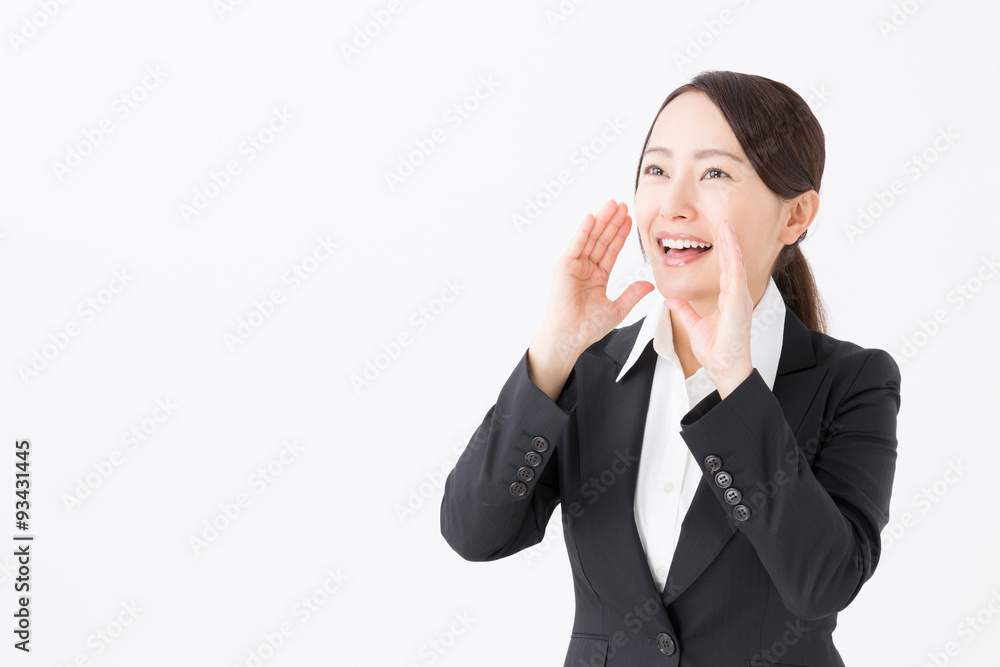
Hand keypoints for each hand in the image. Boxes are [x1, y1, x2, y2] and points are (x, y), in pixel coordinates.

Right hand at [536, 199, 654, 360]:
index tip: (631, 220)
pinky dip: (583, 230)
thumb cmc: (588, 327)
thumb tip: (649, 284)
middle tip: (624, 205)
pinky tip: (592, 217)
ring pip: (591, 238)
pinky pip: (576, 245)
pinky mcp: (564, 266)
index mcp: (597, 276)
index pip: (612, 250)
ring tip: (612, 205)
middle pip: (602, 239)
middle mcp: (585, 268)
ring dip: (601, 221)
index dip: (621, 235)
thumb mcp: (618, 309)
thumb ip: (632, 294)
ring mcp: (574, 266)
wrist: (571, 336)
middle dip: (613, 222)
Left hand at [662, 218, 752, 395]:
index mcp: (729, 300)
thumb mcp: (695, 325)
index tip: (720, 234)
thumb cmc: (716, 351)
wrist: (724, 368)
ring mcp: (739, 299)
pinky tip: (731, 245)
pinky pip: (736, 276)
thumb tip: (671, 299)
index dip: (723, 251)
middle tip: (725, 221)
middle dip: (728, 241)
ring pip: (736, 265)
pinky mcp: (739, 304)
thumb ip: (685, 310)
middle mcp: (736, 296)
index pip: (725, 269)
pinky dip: (734, 259)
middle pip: (732, 262)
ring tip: (728, 225)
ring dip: (732, 244)